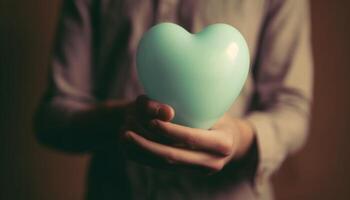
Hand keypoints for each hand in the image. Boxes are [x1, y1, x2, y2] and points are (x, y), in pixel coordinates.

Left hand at [120, 95, 254, 173]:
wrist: (232, 141)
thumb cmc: (223, 118)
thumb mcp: (219, 108)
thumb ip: (202, 101)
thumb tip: (175, 87)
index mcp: (222, 143)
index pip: (191, 138)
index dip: (169, 131)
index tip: (151, 120)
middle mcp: (212, 162)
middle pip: (173, 156)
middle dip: (147, 145)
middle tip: (127, 133)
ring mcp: (199, 171)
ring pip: (165, 166)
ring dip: (142, 152)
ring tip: (124, 138)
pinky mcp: (189, 173)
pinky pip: (163, 169)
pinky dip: (145, 158)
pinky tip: (131, 147)